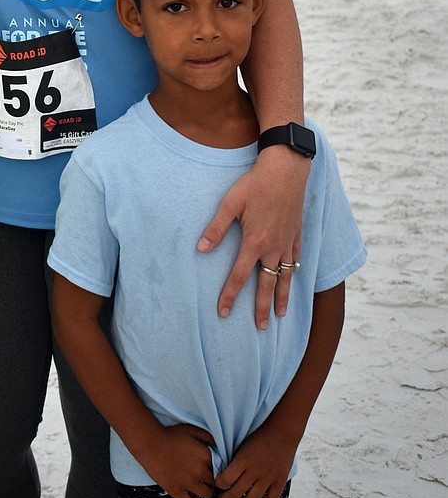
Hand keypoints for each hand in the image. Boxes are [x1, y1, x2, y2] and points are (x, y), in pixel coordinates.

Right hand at [143, 423, 215, 497]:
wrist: (150, 443)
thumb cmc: (169, 435)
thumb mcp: (191, 430)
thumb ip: (207, 436)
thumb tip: (217, 445)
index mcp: (205, 455)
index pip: (219, 467)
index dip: (212, 467)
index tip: (206, 467)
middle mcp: (200, 470)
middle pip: (214, 481)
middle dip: (209, 479)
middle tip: (201, 476)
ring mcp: (188, 482)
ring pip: (207, 494)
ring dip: (204, 491)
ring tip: (197, 486)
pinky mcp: (176, 490)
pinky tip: (189, 493)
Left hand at [197, 146, 307, 326]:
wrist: (286, 169)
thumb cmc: (255, 184)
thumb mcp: (230, 203)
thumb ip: (216, 228)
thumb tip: (201, 248)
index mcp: (255, 242)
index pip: (240, 277)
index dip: (229, 296)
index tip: (222, 312)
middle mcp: (273, 247)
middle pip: (267, 285)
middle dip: (262, 308)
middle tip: (261, 327)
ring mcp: (288, 242)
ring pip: (286, 277)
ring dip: (282, 297)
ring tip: (281, 314)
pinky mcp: (297, 234)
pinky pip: (296, 260)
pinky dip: (294, 274)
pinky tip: (292, 280)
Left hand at [215, 423, 294, 497]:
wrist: (282, 433)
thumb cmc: (259, 437)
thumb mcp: (242, 445)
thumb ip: (234, 460)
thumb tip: (222, 472)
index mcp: (243, 460)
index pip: (225, 479)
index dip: (219, 484)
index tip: (218, 483)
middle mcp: (255, 471)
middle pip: (236, 493)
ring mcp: (268, 478)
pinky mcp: (279, 482)